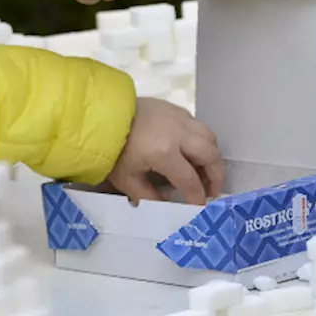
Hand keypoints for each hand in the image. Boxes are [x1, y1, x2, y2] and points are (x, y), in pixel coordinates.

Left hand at [107, 98, 225, 205]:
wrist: (99, 117)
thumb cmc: (110, 149)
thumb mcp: (126, 179)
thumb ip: (148, 196)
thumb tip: (165, 207)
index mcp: (163, 153)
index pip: (189, 179)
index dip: (197, 195)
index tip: (200, 205)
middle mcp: (177, 133)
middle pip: (210, 155)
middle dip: (216, 175)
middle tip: (214, 190)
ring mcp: (178, 118)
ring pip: (209, 136)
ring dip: (212, 155)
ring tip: (206, 170)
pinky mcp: (174, 108)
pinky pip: (197, 124)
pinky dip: (202, 138)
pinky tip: (192, 150)